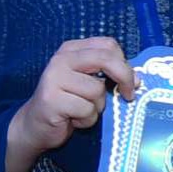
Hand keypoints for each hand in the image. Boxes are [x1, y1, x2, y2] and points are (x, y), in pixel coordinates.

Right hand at [5, 37, 138, 171]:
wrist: (35, 125)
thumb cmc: (68, 104)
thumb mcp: (87, 82)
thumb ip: (107, 74)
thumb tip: (137, 79)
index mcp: (72, 50)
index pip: (108, 45)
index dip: (125, 64)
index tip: (132, 82)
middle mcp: (61, 59)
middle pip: (106, 59)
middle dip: (124, 78)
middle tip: (129, 96)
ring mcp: (54, 78)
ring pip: (97, 91)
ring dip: (96, 108)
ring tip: (81, 111)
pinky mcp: (51, 99)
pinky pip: (86, 109)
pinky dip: (86, 120)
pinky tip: (73, 120)